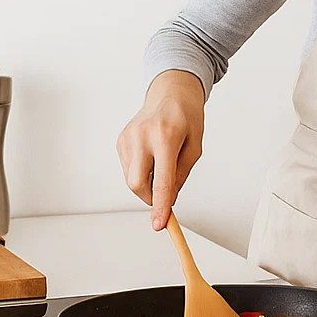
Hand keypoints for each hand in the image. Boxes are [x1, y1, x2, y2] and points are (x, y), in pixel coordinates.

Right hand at [116, 71, 205, 229]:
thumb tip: (168, 199)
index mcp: (165, 136)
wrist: (170, 92)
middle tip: (165, 194)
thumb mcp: (195, 146)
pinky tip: (151, 154)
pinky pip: (128, 168)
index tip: (159, 224)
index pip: (162, 180)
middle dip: (150, 197)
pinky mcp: (121, 139)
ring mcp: (128, 137)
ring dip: (147, 183)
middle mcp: (142, 135)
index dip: (161, 206)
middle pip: (137, 184)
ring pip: (131, 178)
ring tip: (161, 162)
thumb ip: (181, 175)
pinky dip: (140, 171)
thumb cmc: (186, 117)